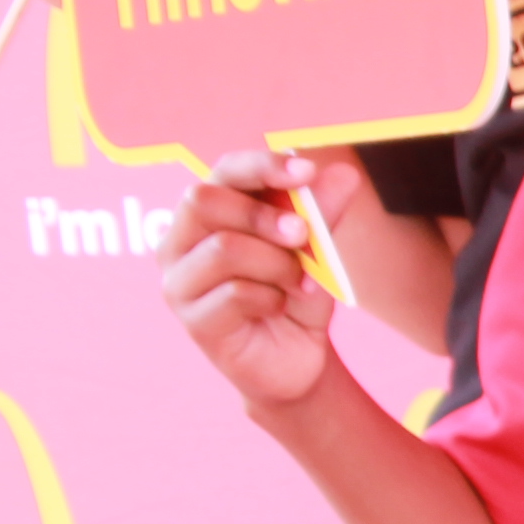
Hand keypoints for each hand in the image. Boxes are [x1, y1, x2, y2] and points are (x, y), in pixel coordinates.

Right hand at [159, 152, 334, 410]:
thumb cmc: (295, 293)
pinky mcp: (192, 319)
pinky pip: (236, 293)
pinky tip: (279, 307)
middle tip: (304, 234)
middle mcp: (181, 240)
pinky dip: (272, 297)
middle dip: (264, 214)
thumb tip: (344, 173)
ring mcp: (179, 281)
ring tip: (299, 281)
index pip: (223, 171)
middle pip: (205, 200)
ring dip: (277, 263)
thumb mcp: (316, 249)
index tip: (306, 172)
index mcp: (209, 212)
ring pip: (225, 248)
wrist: (297, 357)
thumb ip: (322, 213)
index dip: (261, 166)